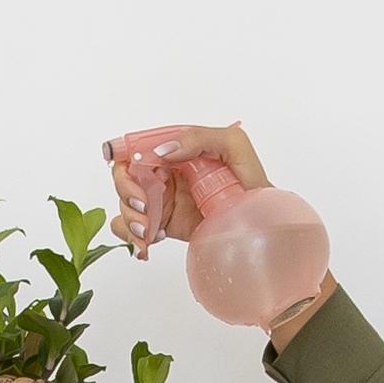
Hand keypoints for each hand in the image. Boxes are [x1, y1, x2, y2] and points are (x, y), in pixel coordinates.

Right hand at [100, 121, 274, 251]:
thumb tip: (162, 151)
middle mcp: (165, 175)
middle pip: (125, 178)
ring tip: (149, 232)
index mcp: (176, 154)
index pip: (138, 149)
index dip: (125, 158)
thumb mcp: (233, 146)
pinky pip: (132, 230)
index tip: (128, 171)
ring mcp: (162, 202)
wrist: (259, 225)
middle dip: (126, 193)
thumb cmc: (252, 183)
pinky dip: (131, 238)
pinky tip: (147, 244)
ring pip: (125, 206)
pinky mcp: (163, 226)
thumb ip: (198, 138)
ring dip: (129, 219)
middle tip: (143, 207)